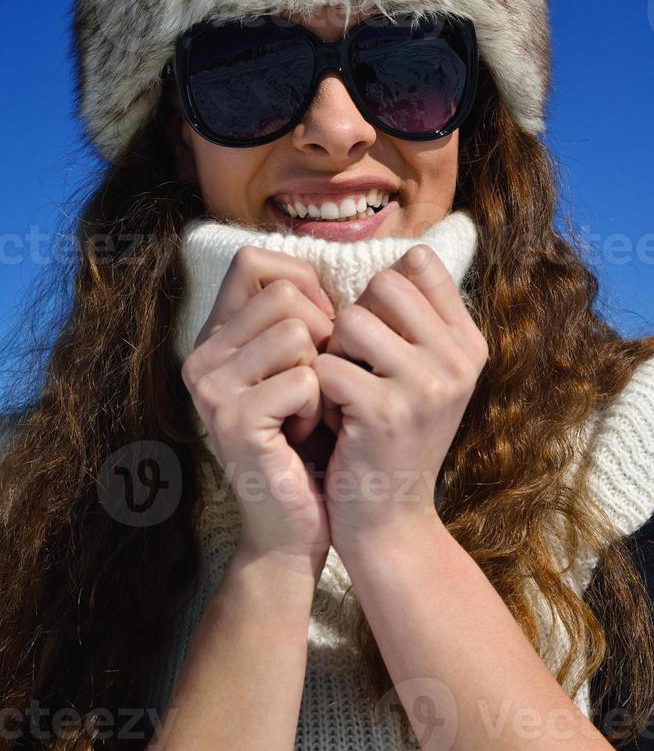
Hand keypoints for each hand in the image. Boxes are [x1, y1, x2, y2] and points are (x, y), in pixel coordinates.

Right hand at [181, 246, 335, 580]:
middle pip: (286, 293)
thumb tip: (329, 268)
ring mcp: (211, 386)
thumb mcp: (300, 364)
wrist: (292, 523)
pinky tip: (302, 437)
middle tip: (314, 384)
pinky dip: (320, 408)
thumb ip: (301, 314)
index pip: (254, 261)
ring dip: (322, 375)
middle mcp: (202, 354)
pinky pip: (305, 378)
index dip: (303, 284)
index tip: (320, 328)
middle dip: (323, 335)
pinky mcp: (233, 418)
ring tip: (306, 412)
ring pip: (298, 332)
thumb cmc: (308, 438)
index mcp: (216, 335)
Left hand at [311, 244, 487, 557]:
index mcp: (469, 343)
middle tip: (355, 367)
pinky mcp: (385, 412)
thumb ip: (418, 320)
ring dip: (333, 353)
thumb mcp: (425, 374)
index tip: (377, 336)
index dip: (382, 291)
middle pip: (381, 284)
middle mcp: (458, 359)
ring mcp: (426, 385)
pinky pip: (327, 364)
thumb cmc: (394, 437)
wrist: (390, 522)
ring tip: (344, 392)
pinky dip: (317, 390)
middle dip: (354, 320)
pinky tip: (332, 419)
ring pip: (351, 319)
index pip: (418, 264)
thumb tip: (400, 258)